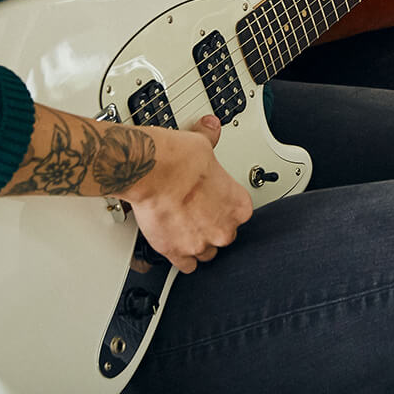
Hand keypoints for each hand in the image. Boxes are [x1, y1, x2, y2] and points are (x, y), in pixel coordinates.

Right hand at [120, 115, 252, 272]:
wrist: (153, 171)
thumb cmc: (179, 159)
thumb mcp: (203, 144)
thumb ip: (211, 138)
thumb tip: (211, 128)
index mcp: (238, 205)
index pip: (239, 214)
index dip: (224, 207)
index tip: (214, 201)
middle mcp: (223, 228)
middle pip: (223, 235)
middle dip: (211, 225)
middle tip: (196, 211)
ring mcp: (200, 243)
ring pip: (205, 252)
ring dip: (197, 242)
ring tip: (185, 228)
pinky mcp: (176, 252)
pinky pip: (185, 265)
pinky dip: (180, 257)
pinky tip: (175, 246)